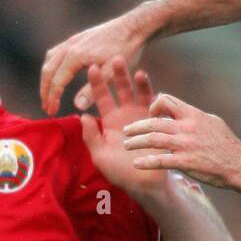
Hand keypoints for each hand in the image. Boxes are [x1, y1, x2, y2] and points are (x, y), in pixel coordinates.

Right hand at [41, 8, 154, 114]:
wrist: (135, 26)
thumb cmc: (126, 49)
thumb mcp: (111, 73)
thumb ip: (93, 90)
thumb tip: (77, 105)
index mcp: (75, 56)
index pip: (57, 81)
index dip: (52, 98)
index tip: (52, 112)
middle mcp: (70, 46)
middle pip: (48, 71)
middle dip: (45, 91)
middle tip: (46, 108)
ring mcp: (73, 40)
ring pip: (50, 60)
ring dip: (46, 78)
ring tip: (48, 94)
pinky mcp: (78, 38)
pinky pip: (56, 52)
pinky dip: (51, 66)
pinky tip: (56, 74)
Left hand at [80, 59, 169, 198]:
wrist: (143, 184)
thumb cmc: (119, 172)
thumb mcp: (100, 155)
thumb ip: (91, 137)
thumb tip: (83, 115)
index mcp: (110, 121)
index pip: (102, 98)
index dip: (97, 84)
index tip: (91, 67)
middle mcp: (126, 115)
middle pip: (121, 89)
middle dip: (117, 74)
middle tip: (114, 56)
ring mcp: (142, 117)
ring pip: (139, 93)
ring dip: (136, 81)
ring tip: (134, 68)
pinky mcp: (157, 123)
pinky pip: (155, 106)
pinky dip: (152, 94)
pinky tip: (148, 82)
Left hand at [122, 93, 240, 188]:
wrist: (239, 164)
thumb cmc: (226, 144)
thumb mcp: (212, 122)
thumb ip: (193, 116)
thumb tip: (181, 111)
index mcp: (193, 115)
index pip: (167, 100)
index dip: (154, 105)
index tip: (149, 115)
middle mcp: (187, 127)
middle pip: (154, 121)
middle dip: (136, 126)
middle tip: (126, 131)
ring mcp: (186, 144)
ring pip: (153, 139)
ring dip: (136, 142)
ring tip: (126, 145)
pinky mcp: (186, 162)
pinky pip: (160, 160)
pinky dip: (146, 162)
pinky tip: (136, 164)